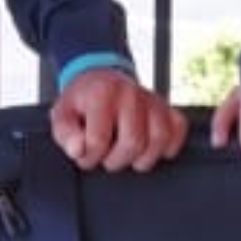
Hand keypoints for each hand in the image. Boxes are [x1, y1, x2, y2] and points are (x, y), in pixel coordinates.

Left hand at [50, 66, 189, 171]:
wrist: (101, 79)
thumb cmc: (82, 102)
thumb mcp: (61, 115)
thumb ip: (65, 134)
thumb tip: (78, 149)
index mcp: (101, 93)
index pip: (99, 141)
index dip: (88, 158)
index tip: (84, 155)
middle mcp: (131, 93)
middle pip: (133, 143)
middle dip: (115, 161)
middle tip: (105, 157)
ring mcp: (153, 100)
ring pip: (159, 139)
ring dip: (142, 158)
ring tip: (128, 156)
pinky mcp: (168, 107)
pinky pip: (178, 129)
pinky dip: (169, 145)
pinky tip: (151, 148)